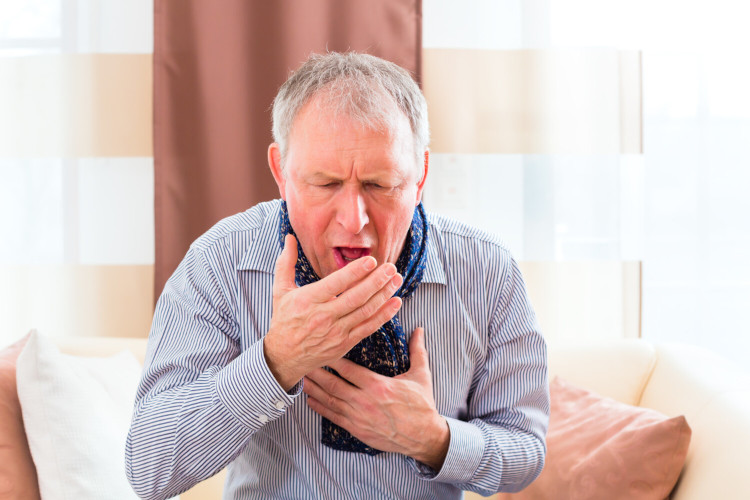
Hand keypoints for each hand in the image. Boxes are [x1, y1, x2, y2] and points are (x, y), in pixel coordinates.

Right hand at [264, 235, 403, 389]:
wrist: (284, 356)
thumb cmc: (284, 319)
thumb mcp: (280, 290)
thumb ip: (286, 262)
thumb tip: (289, 237)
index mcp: (308, 300)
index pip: (336, 284)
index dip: (355, 272)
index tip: (372, 261)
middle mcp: (323, 317)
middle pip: (356, 297)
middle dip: (376, 281)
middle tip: (391, 268)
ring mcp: (336, 332)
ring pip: (365, 311)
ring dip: (384, 295)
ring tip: (396, 280)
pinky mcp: (345, 343)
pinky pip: (368, 327)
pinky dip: (384, 315)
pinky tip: (395, 303)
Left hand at [303, 327, 449, 469]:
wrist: (424, 437)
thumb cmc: (422, 406)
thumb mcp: (421, 376)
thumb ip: (417, 351)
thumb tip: (419, 329)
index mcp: (378, 385)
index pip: (349, 369)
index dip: (332, 358)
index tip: (321, 347)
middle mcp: (364, 401)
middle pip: (333, 384)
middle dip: (316, 372)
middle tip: (302, 360)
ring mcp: (359, 417)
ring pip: (330, 401)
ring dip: (314, 389)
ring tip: (300, 378)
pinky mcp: (357, 429)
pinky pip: (334, 417)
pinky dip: (320, 408)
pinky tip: (310, 400)